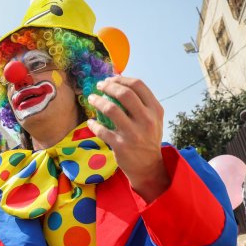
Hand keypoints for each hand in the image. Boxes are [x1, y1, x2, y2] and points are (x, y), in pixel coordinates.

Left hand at [87, 77, 169, 201]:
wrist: (148, 166)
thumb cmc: (148, 138)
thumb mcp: (153, 119)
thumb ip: (141, 103)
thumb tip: (118, 83)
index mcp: (155, 110)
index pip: (138, 85)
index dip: (121, 79)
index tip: (110, 79)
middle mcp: (146, 120)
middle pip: (124, 94)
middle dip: (108, 86)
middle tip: (99, 86)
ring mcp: (133, 133)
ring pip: (111, 109)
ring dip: (97, 101)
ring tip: (91, 99)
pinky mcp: (120, 145)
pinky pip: (101, 130)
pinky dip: (93, 124)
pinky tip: (90, 122)